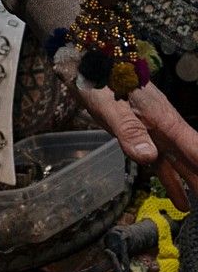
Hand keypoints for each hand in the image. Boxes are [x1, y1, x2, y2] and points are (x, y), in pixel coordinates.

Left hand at [73, 82, 197, 209]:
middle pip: (191, 157)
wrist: (84, 65)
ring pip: (179, 163)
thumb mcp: (110, 107)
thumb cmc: (98, 82)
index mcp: (162, 117)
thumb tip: (149, 159)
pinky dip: (170, 180)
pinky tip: (179, 201)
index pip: (193, 145)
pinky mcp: (140, 136)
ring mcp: (153, 132)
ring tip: (196, 207)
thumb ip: (129, 132)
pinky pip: (160, 163)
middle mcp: (164, 126)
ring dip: (191, 184)